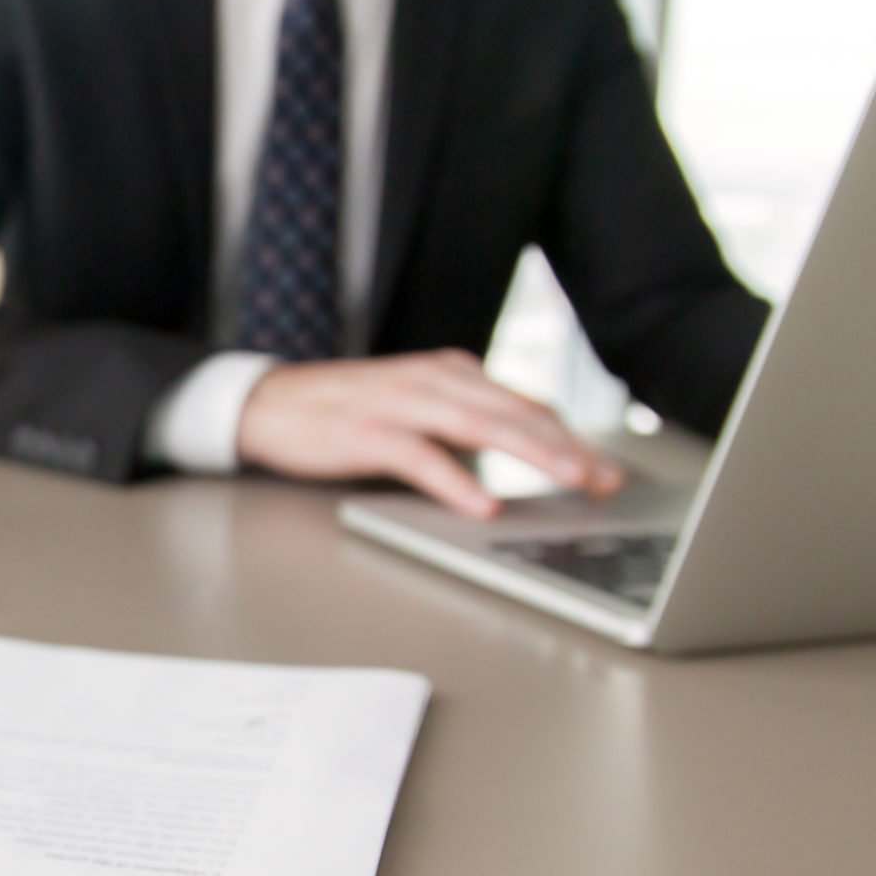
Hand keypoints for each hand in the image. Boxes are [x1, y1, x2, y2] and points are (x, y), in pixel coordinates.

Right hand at [235, 348, 623, 518]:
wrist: (271, 403)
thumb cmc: (346, 410)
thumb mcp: (417, 406)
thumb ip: (464, 420)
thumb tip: (520, 449)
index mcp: (451, 372)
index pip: (524, 404)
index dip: (568, 436)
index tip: (604, 467)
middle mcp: (433, 380)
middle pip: (515, 412)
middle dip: (566, 446)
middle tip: (604, 477)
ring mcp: (401, 403)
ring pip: (481, 425)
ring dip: (531, 454)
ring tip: (568, 479)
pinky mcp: (368, 432)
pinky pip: (421, 457)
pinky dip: (456, 480)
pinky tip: (481, 504)